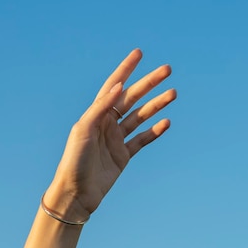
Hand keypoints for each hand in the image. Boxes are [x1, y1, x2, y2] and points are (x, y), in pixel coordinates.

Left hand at [43, 49, 176, 221]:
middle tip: (167, 70)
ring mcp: (116, 139)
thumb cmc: (74, 160)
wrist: (75, 194)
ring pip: (141, 116)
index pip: (114, 85)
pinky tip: (167, 122)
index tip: (139, 53)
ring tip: (173, 93)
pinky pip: (142, 139)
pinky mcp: (123, 156)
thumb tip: (118, 86)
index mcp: (96, 114)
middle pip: (132, 97)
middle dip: (149, 83)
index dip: (126, 69)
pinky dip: (155, 131)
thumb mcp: (84, 130)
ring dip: (157, 104)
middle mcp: (107, 123)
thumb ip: (101, 108)